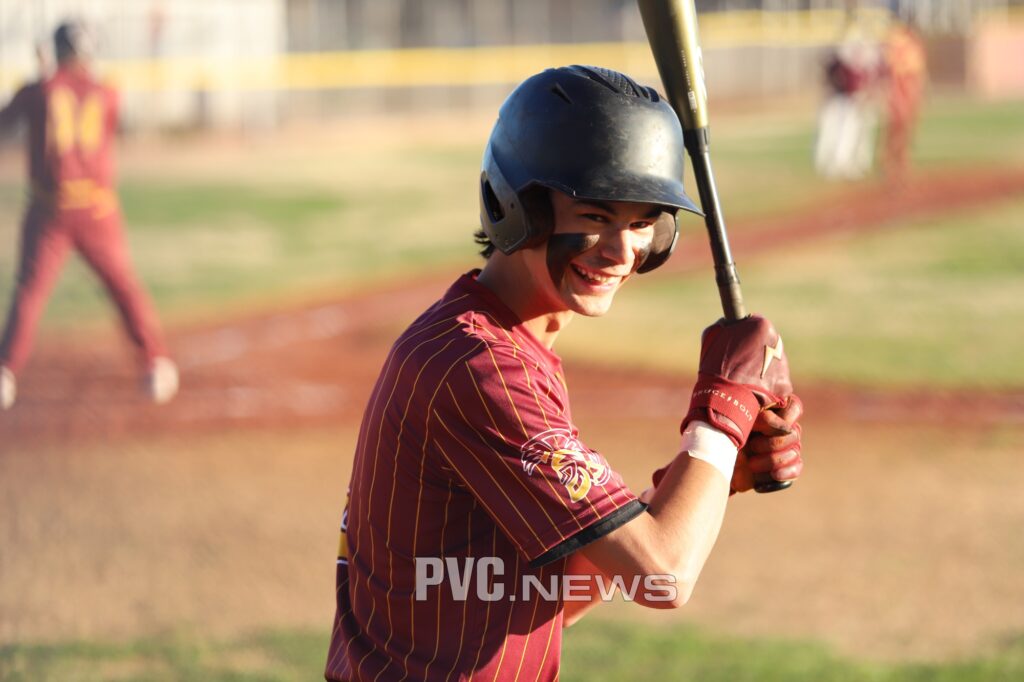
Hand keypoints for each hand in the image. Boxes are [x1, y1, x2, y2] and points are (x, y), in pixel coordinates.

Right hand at [682, 315, 792, 448]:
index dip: (748, 333)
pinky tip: (752, 390)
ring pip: (774, 364)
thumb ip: (724, 325)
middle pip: (769, 344)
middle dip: (758, 351)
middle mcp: (777, 342)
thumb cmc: (714, 366)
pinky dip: (767, 387)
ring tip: (745, 379)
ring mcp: (783, 365)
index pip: (758, 324)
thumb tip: (727, 323)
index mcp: (761, 326)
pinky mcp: (785, 385)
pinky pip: (776, 383)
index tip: (741, 342)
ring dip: (763, 369)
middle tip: (742, 363)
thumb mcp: (712, 337)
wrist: (723, 398)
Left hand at [731, 395, 803, 492]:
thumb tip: (782, 425)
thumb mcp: (740, 418)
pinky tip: (774, 474)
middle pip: (794, 433)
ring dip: (773, 460)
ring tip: (751, 464)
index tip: (766, 422)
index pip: (794, 406)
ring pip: (794, 452)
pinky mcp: (783, 466)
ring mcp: (785, 448)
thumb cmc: (725, 432)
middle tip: (752, 446)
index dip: (786, 415)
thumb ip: (761, 414)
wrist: (715, 459)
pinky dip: (786, 472)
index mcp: (772, 411)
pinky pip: (796, 468)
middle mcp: (782, 428)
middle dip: (773, 443)